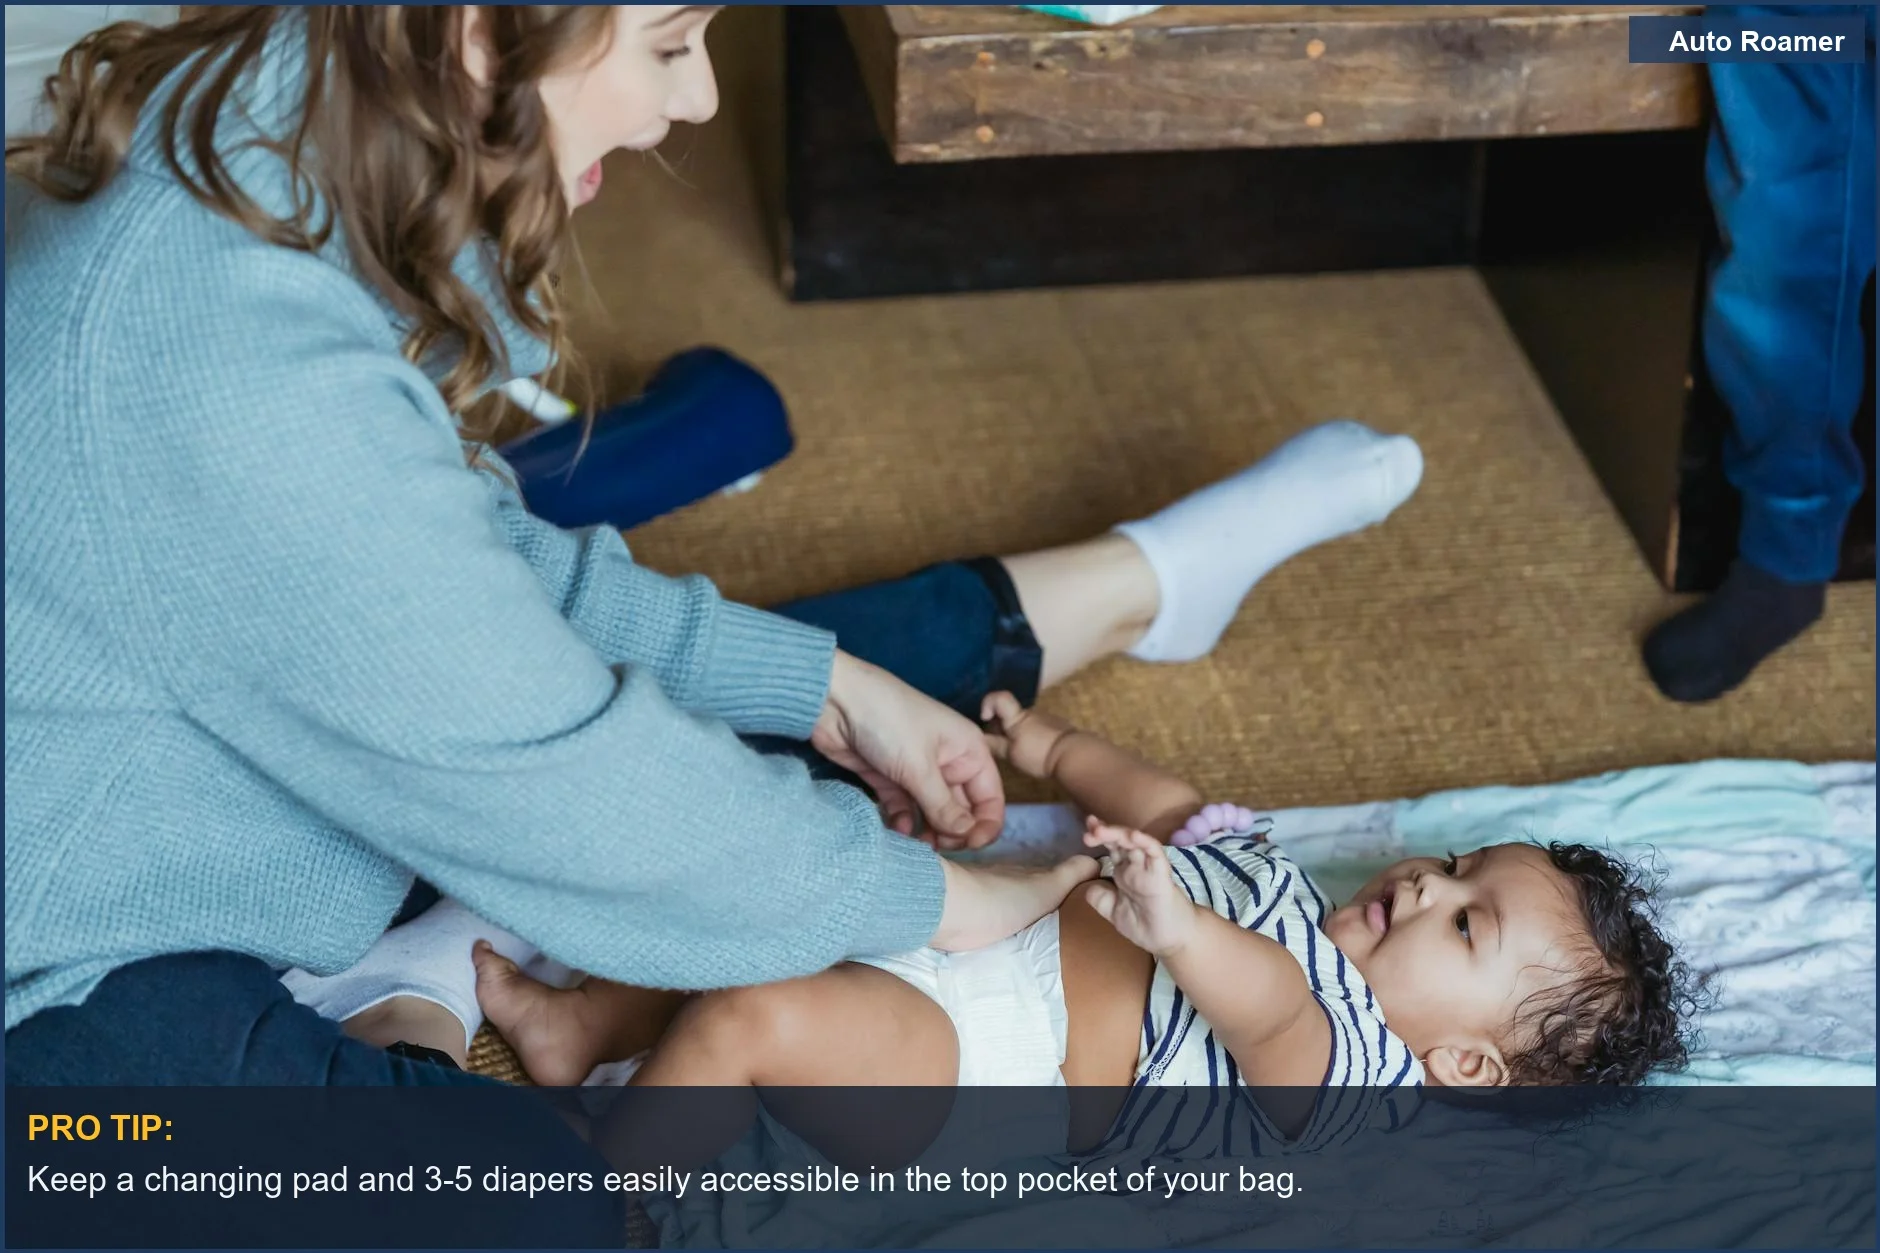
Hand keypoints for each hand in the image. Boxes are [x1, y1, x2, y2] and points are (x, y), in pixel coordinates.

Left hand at [813, 652, 1004, 849]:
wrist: (834, 700)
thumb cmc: (887, 719)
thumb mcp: (919, 766)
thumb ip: (944, 806)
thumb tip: (968, 835)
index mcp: (968, 751)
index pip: (990, 798)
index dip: (985, 825)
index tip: (970, 845)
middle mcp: (948, 762)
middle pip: (962, 810)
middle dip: (953, 833)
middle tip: (937, 846)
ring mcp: (918, 771)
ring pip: (932, 813)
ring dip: (928, 832)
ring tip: (916, 844)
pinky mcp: (890, 779)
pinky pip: (904, 809)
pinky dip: (902, 822)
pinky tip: (896, 830)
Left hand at [929, 855, 1099, 951]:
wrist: (948, 911)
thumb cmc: (1001, 899)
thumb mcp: (1046, 887)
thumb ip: (1070, 875)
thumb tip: (1098, 858)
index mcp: (1028, 877)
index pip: (1054, 879)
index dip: (1069, 889)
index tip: (1086, 904)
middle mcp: (1006, 885)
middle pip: (1031, 894)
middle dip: (1047, 907)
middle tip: (1067, 927)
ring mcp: (985, 903)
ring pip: (1011, 910)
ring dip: (1024, 921)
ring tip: (1042, 941)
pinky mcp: (967, 923)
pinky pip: (992, 927)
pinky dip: (1003, 933)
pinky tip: (1009, 947)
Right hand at [980, 691, 1073, 779]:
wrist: (1074, 754)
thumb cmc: (1038, 753)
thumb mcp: (1011, 754)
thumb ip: (994, 745)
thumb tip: (979, 739)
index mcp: (1016, 716)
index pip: (998, 697)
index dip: (988, 704)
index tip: (985, 719)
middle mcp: (1030, 712)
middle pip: (1010, 713)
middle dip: (1002, 727)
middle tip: (1001, 746)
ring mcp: (1046, 718)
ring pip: (1024, 722)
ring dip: (1018, 734)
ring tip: (1021, 754)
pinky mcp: (1058, 727)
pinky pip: (1038, 729)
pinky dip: (1032, 738)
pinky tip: (1036, 753)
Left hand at [1081, 818, 1198, 957]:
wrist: (1170, 942)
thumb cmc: (1145, 925)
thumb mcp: (1113, 912)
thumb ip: (1100, 898)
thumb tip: (1087, 885)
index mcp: (1124, 872)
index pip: (1112, 847)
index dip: (1099, 837)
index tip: (1086, 831)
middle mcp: (1136, 866)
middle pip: (1121, 840)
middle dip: (1104, 831)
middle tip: (1090, 828)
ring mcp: (1148, 868)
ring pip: (1136, 842)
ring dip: (1119, 833)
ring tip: (1100, 831)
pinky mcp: (1161, 874)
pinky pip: (1155, 853)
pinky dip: (1145, 842)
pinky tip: (1133, 835)